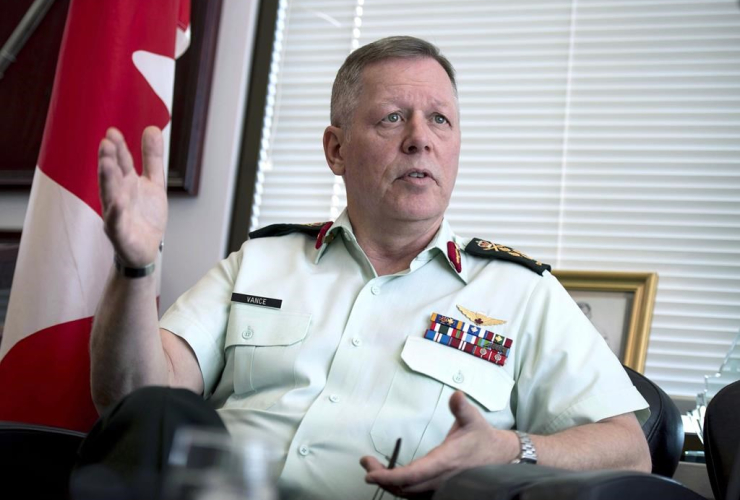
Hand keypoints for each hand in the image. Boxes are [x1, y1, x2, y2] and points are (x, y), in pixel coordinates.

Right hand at [98, 126, 167, 266]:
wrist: (146, 248)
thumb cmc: (145, 214)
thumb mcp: (154, 183)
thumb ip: (152, 158)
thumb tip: (152, 128)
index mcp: (126, 183)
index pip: (121, 163)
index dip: (118, 148)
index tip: (112, 132)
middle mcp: (117, 196)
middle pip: (112, 177)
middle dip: (109, 160)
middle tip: (106, 143)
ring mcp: (117, 214)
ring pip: (110, 196)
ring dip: (107, 181)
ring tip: (106, 164)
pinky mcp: (120, 234)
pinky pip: (116, 223)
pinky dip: (116, 213)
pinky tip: (118, 202)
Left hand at [360, 391, 519, 496]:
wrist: (501, 458)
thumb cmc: (482, 438)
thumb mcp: (474, 419)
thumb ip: (461, 408)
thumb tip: (456, 395)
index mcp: (446, 461)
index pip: (414, 474)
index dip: (390, 476)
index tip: (370, 473)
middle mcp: (442, 479)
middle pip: (406, 487)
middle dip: (383, 478)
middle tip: (366, 464)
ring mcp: (441, 488)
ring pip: (410, 494)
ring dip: (390, 484)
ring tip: (373, 469)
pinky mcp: (441, 490)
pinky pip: (416, 494)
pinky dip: (401, 488)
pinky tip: (391, 477)